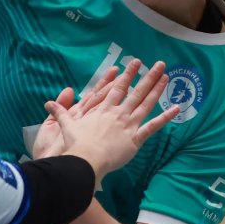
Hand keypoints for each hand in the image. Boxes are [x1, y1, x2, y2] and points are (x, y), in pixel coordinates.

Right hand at [42, 60, 178, 181]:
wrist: (86, 160)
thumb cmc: (76, 144)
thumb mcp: (66, 126)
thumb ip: (60, 113)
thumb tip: (47, 103)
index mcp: (103, 110)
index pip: (117, 88)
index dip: (126, 75)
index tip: (134, 63)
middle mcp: (118, 113)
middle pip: (135, 92)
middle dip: (147, 77)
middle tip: (158, 64)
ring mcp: (128, 125)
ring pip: (146, 104)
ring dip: (157, 90)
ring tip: (166, 77)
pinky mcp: (135, 139)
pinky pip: (153, 127)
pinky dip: (165, 118)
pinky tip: (176, 108)